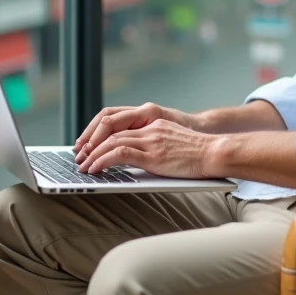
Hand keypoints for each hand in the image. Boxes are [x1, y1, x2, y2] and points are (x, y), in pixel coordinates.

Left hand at [73, 102, 199, 162]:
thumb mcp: (173, 145)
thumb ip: (155, 146)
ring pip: (111, 142)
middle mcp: (149, 129)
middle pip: (111, 131)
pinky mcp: (152, 155)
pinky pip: (119, 154)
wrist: (215, 152)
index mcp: (154, 124)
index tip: (89, 146)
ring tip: (84, 167)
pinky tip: (95, 170)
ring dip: (93, 155)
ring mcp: (150, 140)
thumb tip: (136, 160)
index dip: (100, 134)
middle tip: (80, 157)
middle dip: (91, 145)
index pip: (119, 124)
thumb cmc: (199, 155)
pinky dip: (103, 161)